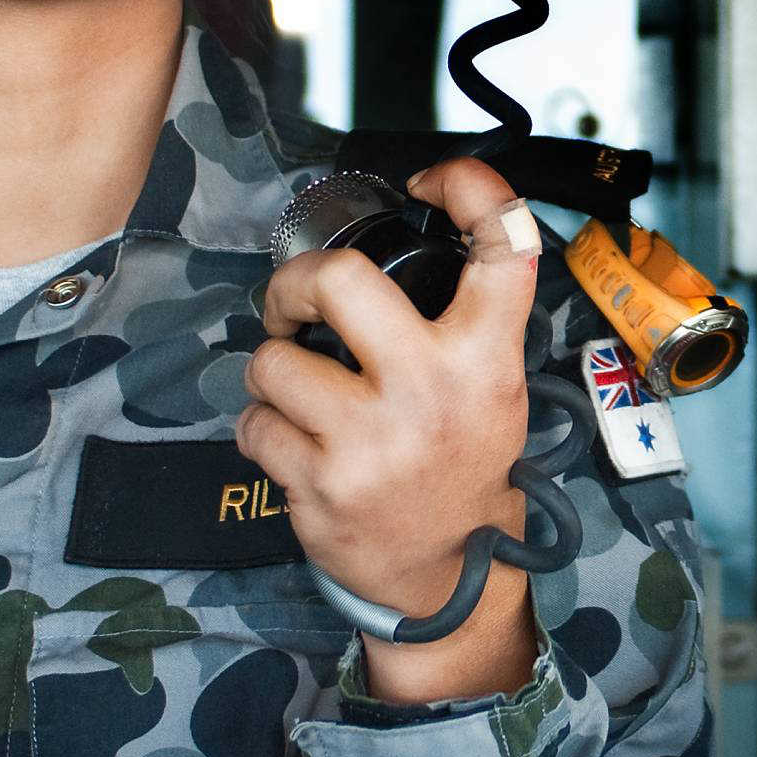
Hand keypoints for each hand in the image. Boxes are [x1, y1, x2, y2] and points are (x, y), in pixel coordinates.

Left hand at [237, 158, 545, 702]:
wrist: (449, 574)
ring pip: (272, 361)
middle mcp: (430, 391)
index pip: (502, 243)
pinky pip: (254, 424)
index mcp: (486, 360)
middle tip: (295, 304)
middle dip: (294, 282)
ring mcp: (371, 441)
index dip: (469, 186)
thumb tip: (422, 220)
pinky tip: (298, 446)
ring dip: (274, 374)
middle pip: (337, 279)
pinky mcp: (320, 484)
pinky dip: (264, 430)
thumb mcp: (495, 386)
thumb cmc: (462, 462)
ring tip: (304, 397)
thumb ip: (470, 317)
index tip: (430, 182)